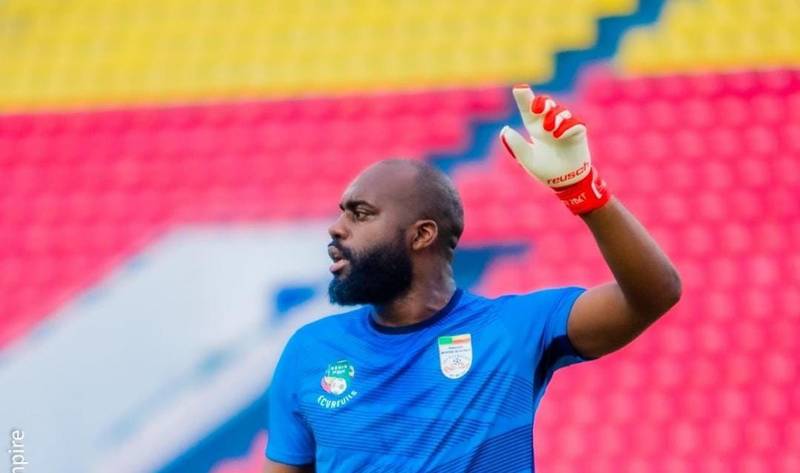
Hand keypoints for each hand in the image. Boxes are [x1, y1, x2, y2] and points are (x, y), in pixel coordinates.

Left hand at [499, 84, 609, 214]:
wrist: (566, 182)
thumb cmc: (545, 170)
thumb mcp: (527, 159)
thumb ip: (516, 145)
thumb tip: (505, 129)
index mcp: (535, 128)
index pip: (528, 109)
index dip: (524, 98)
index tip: (519, 87)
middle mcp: (549, 124)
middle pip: (546, 103)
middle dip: (542, 102)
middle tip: (537, 109)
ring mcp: (564, 127)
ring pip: (560, 112)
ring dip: (554, 118)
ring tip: (548, 129)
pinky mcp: (578, 132)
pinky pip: (574, 123)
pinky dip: (566, 127)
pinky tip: (559, 135)